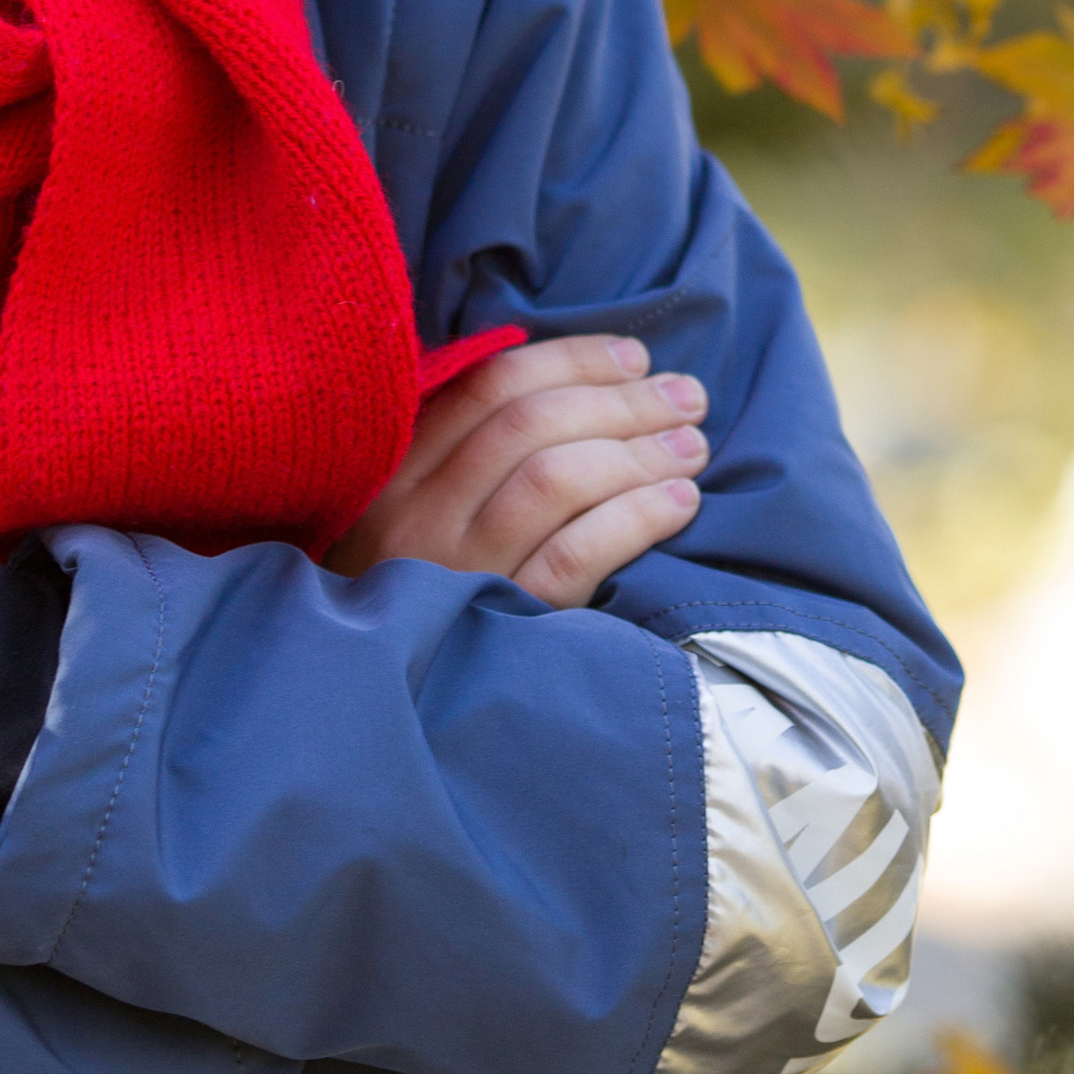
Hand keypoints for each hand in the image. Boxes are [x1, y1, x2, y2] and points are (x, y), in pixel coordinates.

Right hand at [327, 335, 708, 608]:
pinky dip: (636, 517)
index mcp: (396, 469)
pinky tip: (680, 502)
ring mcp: (455, 570)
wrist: (380, 717)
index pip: (491, 384)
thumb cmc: (415, 588)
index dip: (574, 360)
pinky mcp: (499, 625)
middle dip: (622, 400)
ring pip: (555, 479)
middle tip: (687, 396)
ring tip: (693, 446)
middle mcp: (417, 512)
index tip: (635, 357)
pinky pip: (576, 556)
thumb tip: (579, 382)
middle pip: (532, 424)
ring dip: (638, 451)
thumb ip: (468, 449)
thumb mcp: (413, 510)